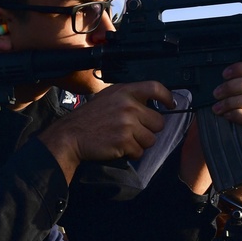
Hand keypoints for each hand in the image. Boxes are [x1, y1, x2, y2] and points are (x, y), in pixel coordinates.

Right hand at [38, 82, 174, 181]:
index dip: (167, 97)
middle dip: (148, 130)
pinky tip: (118, 147)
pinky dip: (131, 153)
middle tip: (133, 131)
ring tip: (123, 139)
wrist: (71, 135)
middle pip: (158, 122)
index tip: (170, 104)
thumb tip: (150, 104)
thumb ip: (129, 98)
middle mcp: (128, 106)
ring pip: (151, 139)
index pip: (155, 88)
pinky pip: (140, 151)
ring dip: (140, 143)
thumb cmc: (89, 118)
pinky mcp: (124, 141)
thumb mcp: (109, 98)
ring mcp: (127, 124)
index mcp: (125, 92)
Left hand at [211, 60, 241, 137]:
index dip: (241, 68)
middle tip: (216, 94)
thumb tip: (221, 78)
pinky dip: (238, 115)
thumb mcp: (235, 89)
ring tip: (218, 107)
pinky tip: (228, 115)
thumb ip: (232, 81)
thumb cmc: (237, 104)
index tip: (225, 75)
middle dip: (231, 87)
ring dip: (231, 102)